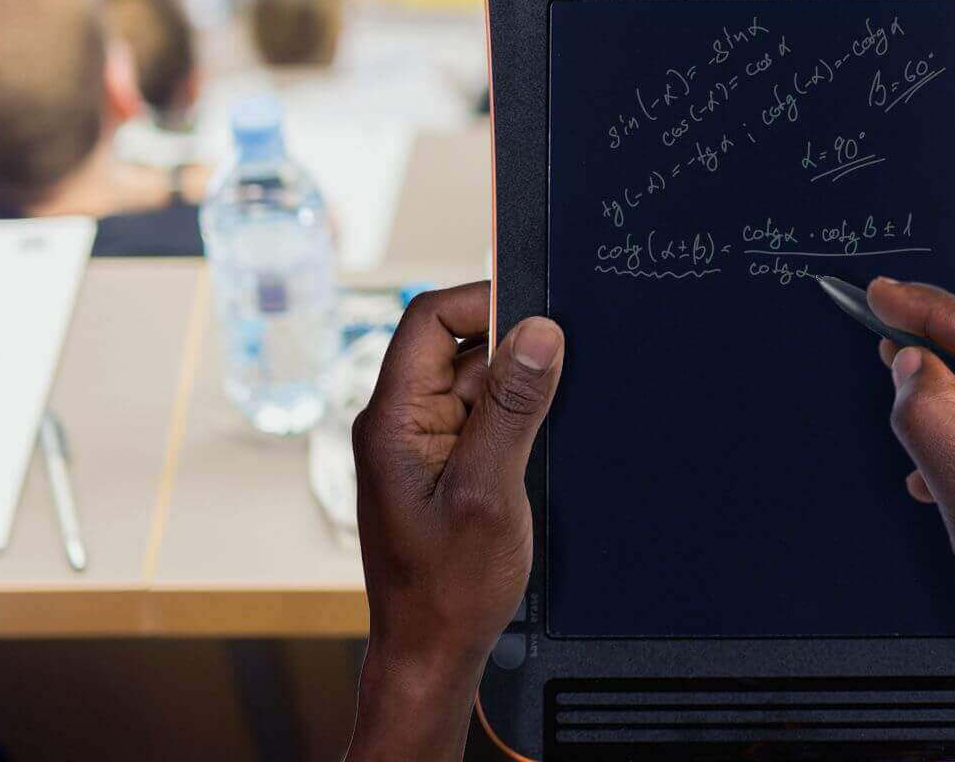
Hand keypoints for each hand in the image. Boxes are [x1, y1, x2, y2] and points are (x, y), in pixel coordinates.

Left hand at [346, 282, 564, 761]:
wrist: (432, 653)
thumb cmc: (447, 588)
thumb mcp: (489, 492)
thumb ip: (513, 408)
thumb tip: (540, 332)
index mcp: (391, 418)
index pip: (429, 319)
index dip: (485, 302)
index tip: (542, 314)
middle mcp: (400, 420)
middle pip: (456, 343)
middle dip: (512, 346)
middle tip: (563, 368)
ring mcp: (421, 442)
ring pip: (475, 377)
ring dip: (518, 387)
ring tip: (550, 419)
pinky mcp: (444, 464)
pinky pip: (482, 414)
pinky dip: (516, 417)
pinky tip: (541, 442)